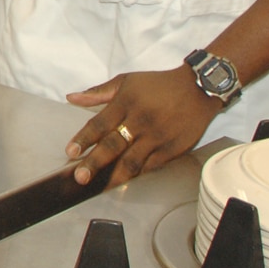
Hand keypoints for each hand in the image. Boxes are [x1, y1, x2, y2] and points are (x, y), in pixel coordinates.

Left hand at [65, 67, 221, 188]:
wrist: (197, 89)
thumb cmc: (158, 85)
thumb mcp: (126, 81)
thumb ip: (98, 92)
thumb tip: (71, 97)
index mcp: (126, 103)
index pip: (99, 124)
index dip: (83, 139)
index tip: (70, 152)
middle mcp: (140, 121)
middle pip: (113, 145)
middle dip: (94, 163)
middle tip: (80, 177)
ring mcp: (157, 137)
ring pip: (132, 161)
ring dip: (114, 176)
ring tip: (100, 186)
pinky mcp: (172, 149)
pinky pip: (151, 166)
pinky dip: (137, 174)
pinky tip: (124, 180)